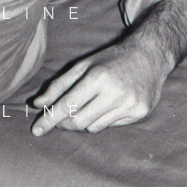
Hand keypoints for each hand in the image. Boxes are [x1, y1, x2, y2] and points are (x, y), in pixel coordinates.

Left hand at [30, 39, 168, 136]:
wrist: (150, 56)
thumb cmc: (111, 59)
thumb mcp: (83, 65)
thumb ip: (59, 85)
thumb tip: (37, 104)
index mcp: (98, 77)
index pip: (67, 105)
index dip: (49, 119)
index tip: (36, 130)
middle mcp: (115, 93)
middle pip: (79, 121)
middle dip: (63, 123)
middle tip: (58, 120)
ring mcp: (129, 105)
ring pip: (93, 126)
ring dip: (84, 120)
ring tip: (89, 104)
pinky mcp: (139, 113)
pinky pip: (109, 126)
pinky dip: (102, 119)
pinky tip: (109, 104)